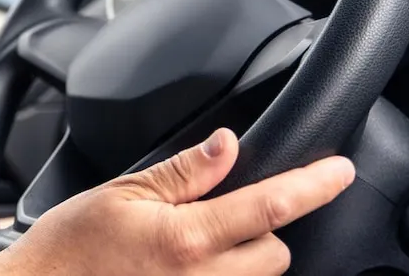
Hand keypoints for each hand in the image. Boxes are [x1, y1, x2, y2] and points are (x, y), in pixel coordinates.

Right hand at [0, 129, 355, 275]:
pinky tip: (191, 266)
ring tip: (196, 243)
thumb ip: (183, 172)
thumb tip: (227, 145)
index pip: (269, 207)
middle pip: (275, 252)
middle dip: (262, 227)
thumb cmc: (70, 246)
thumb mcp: (122, 192)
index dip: (312, 186)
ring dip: (245, 258)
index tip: (339, 170)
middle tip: (217, 210)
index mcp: (186, 239)